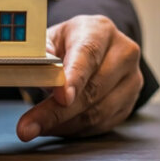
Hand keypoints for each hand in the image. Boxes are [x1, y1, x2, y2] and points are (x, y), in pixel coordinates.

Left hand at [17, 15, 143, 140]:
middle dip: (57, 112)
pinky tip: (54, 128)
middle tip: (28, 128)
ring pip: (98, 112)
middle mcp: (123, 53)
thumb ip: (41, 52)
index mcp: (100, 30)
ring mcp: (132, 79)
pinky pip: (101, 124)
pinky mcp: (129, 103)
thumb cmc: (66, 44)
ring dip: (63, 125)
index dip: (74, 78)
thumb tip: (35, 68)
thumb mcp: (50, 38)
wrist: (93, 50)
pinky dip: (74, 130)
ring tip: (36, 128)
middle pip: (93, 89)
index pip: (88, 54)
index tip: (61, 98)